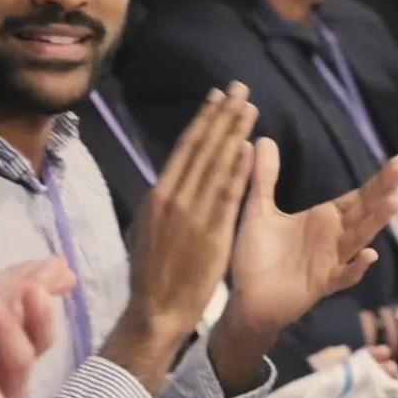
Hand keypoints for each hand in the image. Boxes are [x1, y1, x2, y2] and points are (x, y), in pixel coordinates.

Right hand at [106, 85, 257, 393]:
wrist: (155, 308)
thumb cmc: (152, 273)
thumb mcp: (148, 229)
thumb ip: (163, 203)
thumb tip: (172, 181)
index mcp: (158, 194)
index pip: (184, 148)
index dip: (203, 121)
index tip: (217, 97)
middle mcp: (174, 197)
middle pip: (202, 148)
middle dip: (221, 116)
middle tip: (239, 88)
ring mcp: (193, 214)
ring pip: (216, 165)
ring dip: (233, 133)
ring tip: (249, 107)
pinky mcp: (212, 233)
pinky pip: (227, 195)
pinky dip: (237, 169)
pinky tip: (248, 147)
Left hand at [207, 144, 397, 396]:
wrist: (247, 299)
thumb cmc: (257, 256)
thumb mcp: (258, 210)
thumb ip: (263, 176)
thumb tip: (263, 138)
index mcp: (324, 219)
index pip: (357, 197)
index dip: (378, 181)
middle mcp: (333, 238)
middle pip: (365, 212)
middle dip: (383, 191)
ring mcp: (331, 262)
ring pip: (359, 238)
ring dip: (376, 222)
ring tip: (395, 202)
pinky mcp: (321, 284)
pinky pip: (343, 277)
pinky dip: (356, 267)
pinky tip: (369, 254)